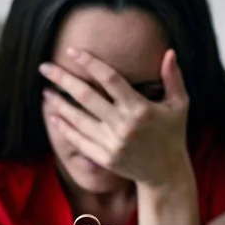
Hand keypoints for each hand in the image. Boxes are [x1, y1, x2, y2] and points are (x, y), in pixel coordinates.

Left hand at [40, 48, 190, 186]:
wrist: (165, 173)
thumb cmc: (172, 134)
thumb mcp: (180, 105)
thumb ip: (173, 78)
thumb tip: (169, 51)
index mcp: (140, 108)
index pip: (110, 79)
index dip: (90, 63)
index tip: (72, 51)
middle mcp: (123, 125)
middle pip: (86, 96)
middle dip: (63, 78)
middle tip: (44, 66)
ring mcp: (112, 143)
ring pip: (78, 118)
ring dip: (58, 103)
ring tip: (45, 90)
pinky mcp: (104, 158)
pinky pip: (79, 140)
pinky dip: (64, 127)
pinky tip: (53, 115)